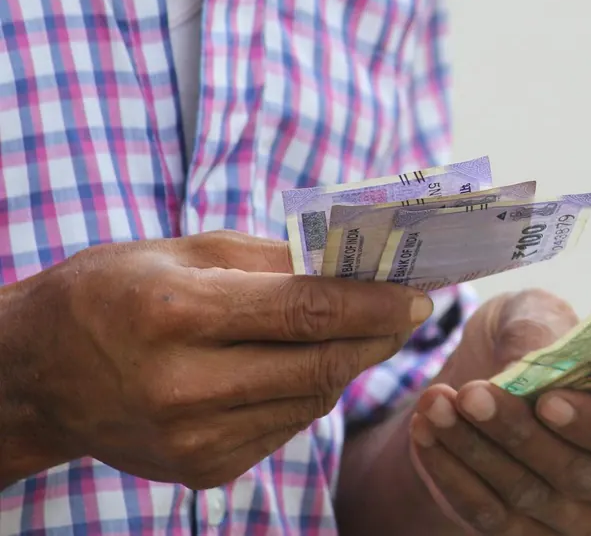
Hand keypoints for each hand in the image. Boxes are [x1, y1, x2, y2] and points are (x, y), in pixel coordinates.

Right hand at [0, 230, 431, 489]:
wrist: (38, 373)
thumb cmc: (115, 292)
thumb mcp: (186, 251)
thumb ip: (276, 260)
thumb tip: (359, 265)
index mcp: (179, 314)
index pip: (309, 311)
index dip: (376, 303)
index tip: (421, 293)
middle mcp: (185, 385)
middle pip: (322, 365)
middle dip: (379, 336)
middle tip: (409, 311)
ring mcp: (193, 439)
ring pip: (312, 401)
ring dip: (346, 364)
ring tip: (358, 331)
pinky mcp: (202, 470)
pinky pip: (285, 428)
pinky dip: (305, 395)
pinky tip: (298, 368)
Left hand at [408, 290, 590, 534]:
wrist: (485, 390)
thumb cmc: (531, 343)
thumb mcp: (535, 313)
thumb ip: (538, 325)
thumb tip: (526, 360)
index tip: (548, 400)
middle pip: (580, 472)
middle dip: (517, 432)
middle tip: (471, 394)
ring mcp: (588, 520)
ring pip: (529, 497)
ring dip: (475, 450)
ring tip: (436, 403)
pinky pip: (491, 518)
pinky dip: (452, 474)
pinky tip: (427, 432)